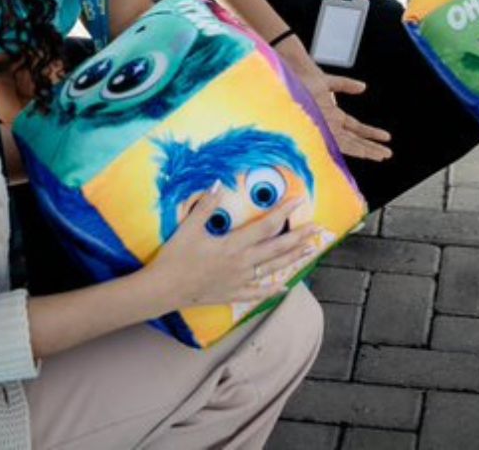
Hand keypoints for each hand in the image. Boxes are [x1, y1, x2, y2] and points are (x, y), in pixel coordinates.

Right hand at [145, 191, 322, 310]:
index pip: (265, 226)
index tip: (298, 201)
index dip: (283, 212)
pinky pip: (257, 293)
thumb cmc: (174, 258)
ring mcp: (239, 281)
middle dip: (298, 237)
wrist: (162, 290)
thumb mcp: (188, 229)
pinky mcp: (232, 294)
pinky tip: (285, 288)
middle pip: (276, 248)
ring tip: (310, 250)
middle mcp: (242, 264)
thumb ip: (205, 206)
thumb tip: (219, 184)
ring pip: (272, 269)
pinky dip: (272, 291)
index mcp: (233, 246)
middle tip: (316, 228)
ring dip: (292, 259)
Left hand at [286, 47, 391, 160]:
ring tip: (382, 155)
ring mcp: (325, 126)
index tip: (385, 139)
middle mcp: (329, 124)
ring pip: (349, 143)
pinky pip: (336, 140)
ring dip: (366, 149)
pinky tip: (359, 148)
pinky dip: (349, 146)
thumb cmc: (301, 80)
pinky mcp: (318, 126)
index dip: (369, 135)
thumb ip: (344, 85)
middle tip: (388, 155)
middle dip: (371, 147)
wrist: (288, 76)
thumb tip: (363, 88)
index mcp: (332, 116)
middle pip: (354, 139)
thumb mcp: (327, 83)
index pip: (355, 129)